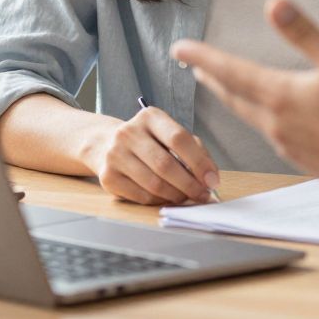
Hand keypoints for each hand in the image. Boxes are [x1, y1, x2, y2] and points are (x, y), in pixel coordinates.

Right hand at [86, 106, 219, 205]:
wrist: (105, 144)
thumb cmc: (148, 141)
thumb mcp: (169, 134)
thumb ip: (193, 149)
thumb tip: (210, 177)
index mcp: (150, 117)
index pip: (179, 139)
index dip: (199, 162)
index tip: (212, 179)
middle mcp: (129, 133)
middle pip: (165, 165)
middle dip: (189, 184)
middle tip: (203, 195)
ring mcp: (115, 155)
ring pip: (154, 184)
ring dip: (176, 195)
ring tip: (186, 196)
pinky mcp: (108, 177)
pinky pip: (142, 196)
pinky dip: (159, 201)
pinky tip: (166, 197)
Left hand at [172, 0, 318, 190]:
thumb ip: (303, 33)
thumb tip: (273, 4)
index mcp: (280, 96)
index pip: (231, 71)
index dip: (203, 57)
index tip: (178, 48)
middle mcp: (276, 124)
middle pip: (235, 97)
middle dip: (214, 79)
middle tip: (195, 68)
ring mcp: (289, 146)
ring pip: (252, 117)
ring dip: (235, 99)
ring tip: (228, 89)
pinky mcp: (306, 160)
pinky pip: (273, 135)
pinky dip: (261, 119)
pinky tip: (272, 121)